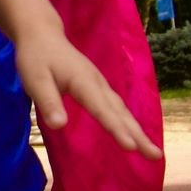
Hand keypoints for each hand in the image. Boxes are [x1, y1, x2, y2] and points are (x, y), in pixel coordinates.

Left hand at [12, 29, 160, 156]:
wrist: (43, 35)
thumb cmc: (36, 58)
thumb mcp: (34, 79)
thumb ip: (47, 102)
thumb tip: (59, 125)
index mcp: (83, 82)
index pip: (102, 109)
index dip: (116, 129)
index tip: (130, 147)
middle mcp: (98, 84)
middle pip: (121, 113)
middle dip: (139, 135)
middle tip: (155, 156)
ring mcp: (100, 85)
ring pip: (122, 111)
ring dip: (138, 131)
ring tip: (152, 152)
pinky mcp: (98, 87)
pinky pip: (118, 108)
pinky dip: (129, 123)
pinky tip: (134, 134)